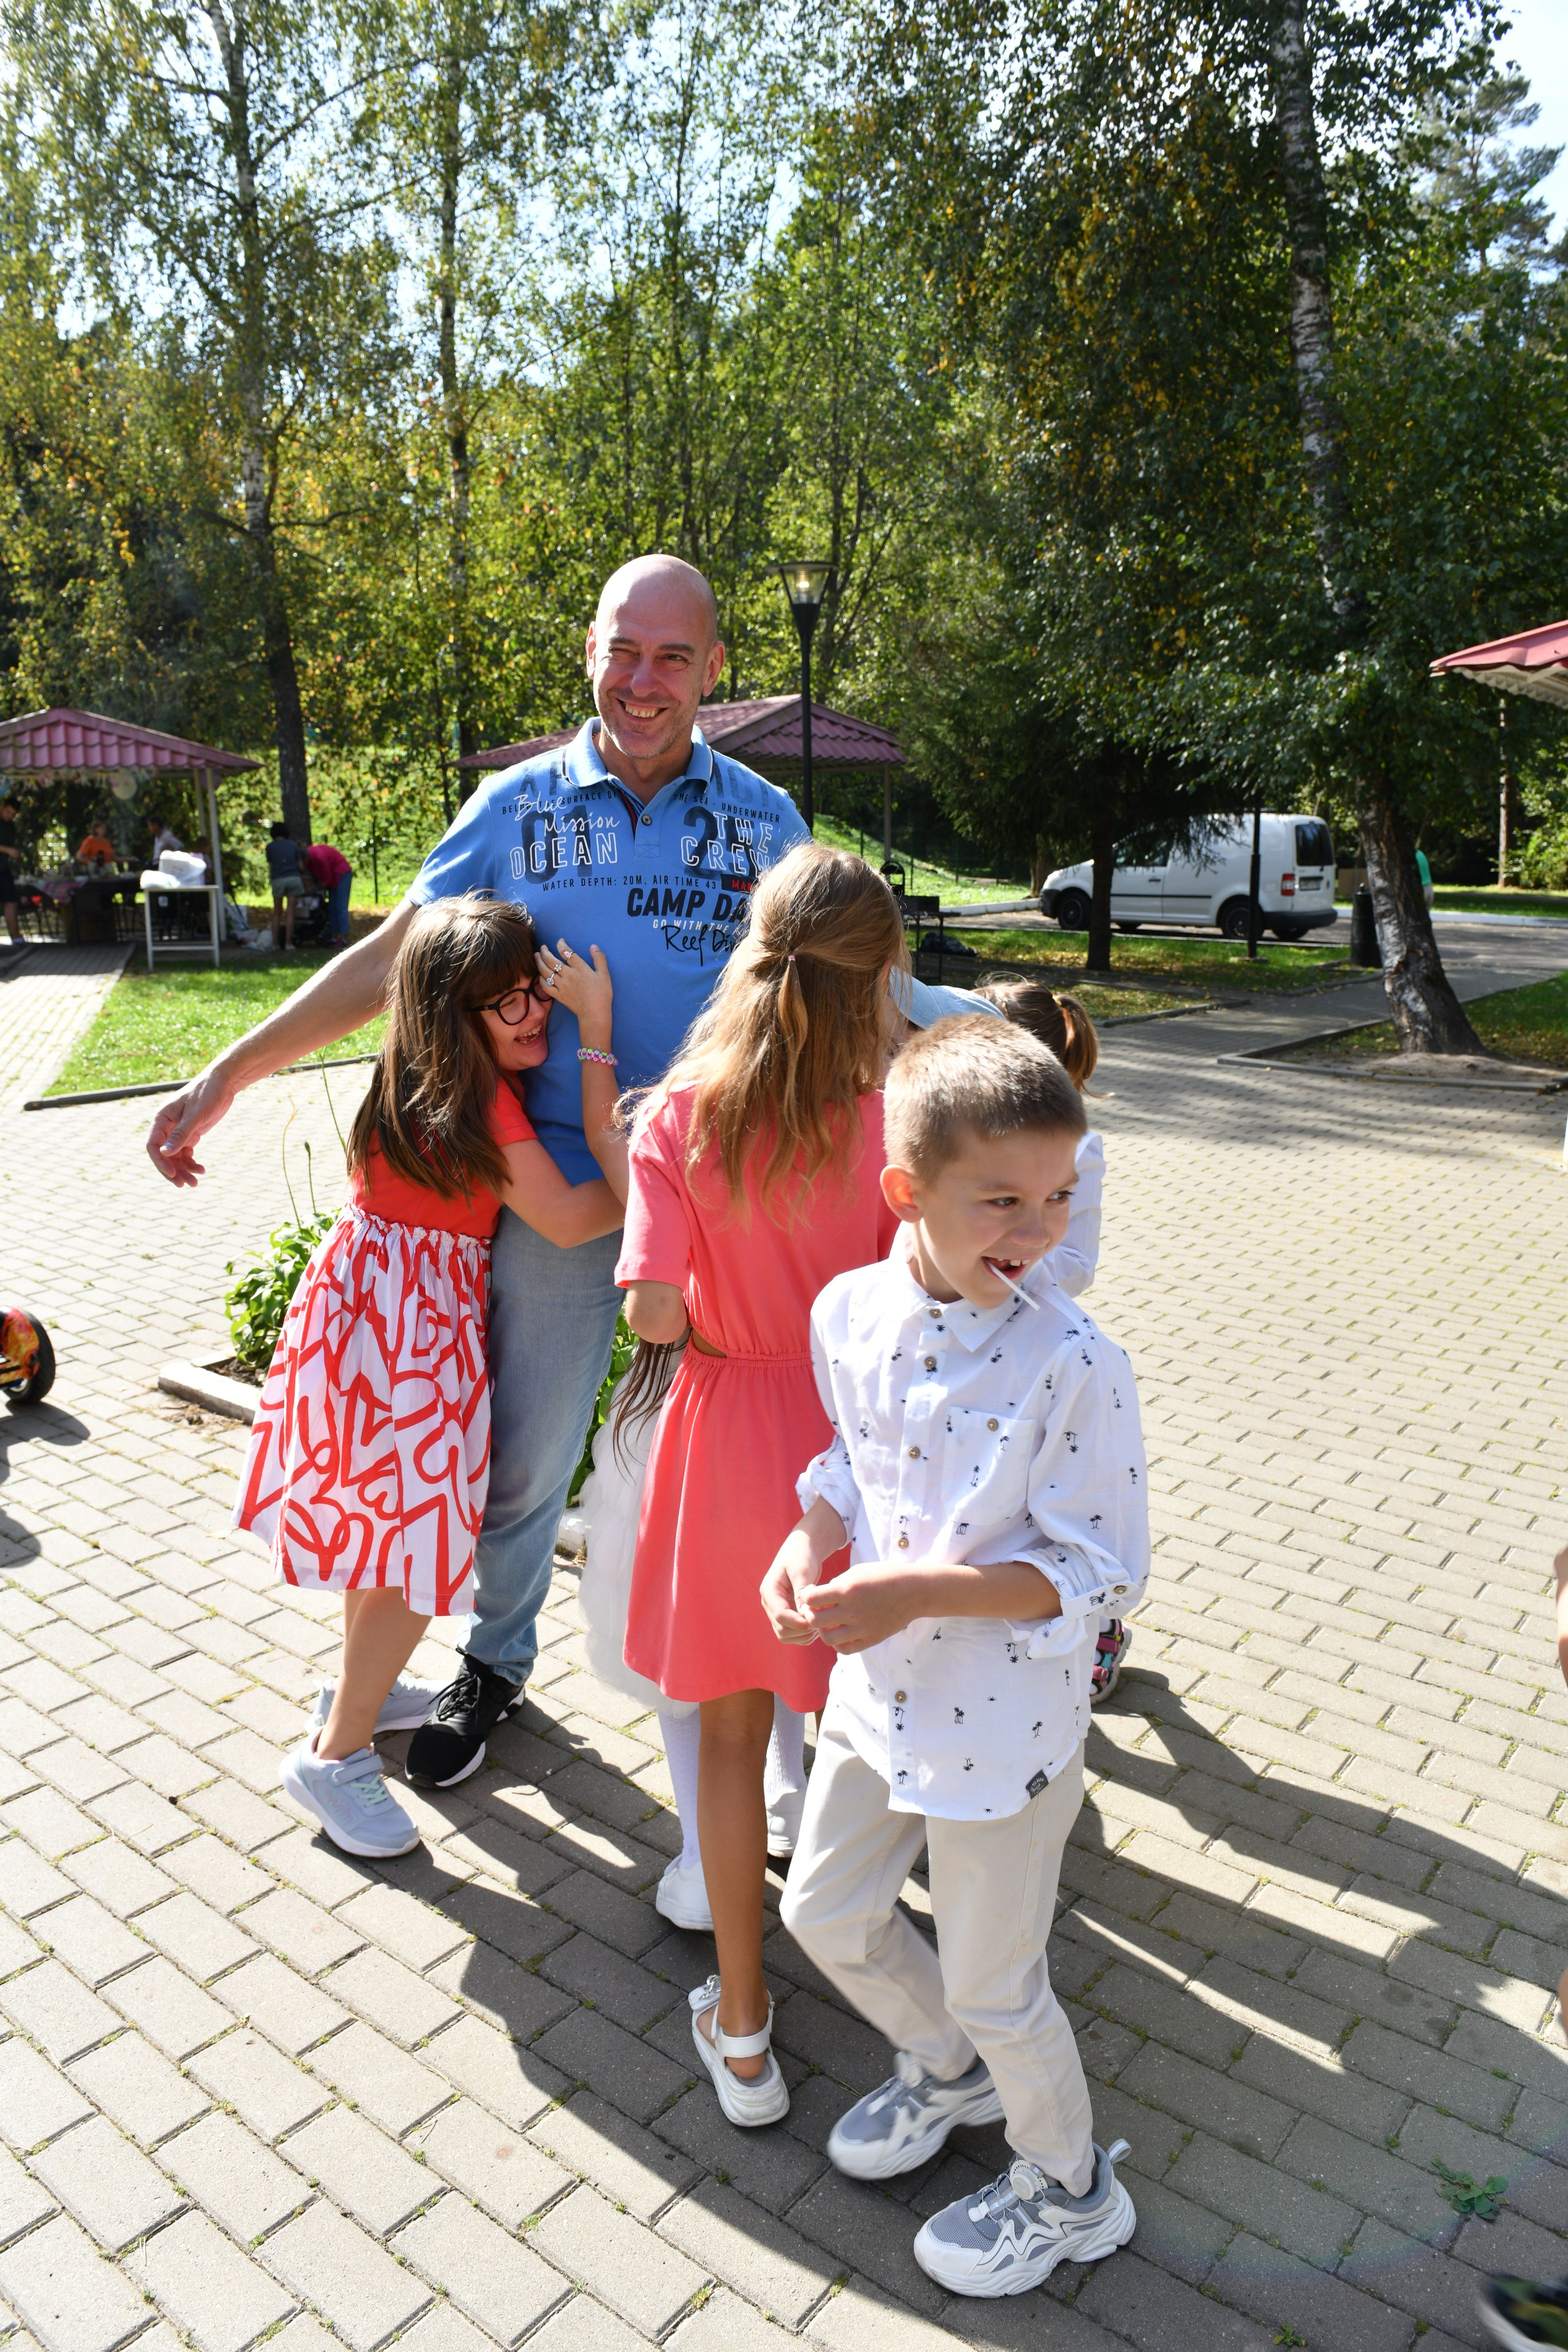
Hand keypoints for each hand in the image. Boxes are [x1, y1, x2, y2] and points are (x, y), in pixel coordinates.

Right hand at [145, 1066, 235, 1188]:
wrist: (223, 1083)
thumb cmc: (207, 1094)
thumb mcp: (195, 1115)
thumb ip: (180, 1134)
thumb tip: (164, 1153)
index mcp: (161, 1119)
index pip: (153, 1146)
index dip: (160, 1162)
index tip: (172, 1175)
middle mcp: (166, 1127)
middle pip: (163, 1155)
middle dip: (172, 1171)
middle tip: (183, 1185)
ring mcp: (178, 1131)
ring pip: (175, 1157)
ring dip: (183, 1170)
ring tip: (195, 1182)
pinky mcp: (190, 1134)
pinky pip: (186, 1153)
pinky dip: (191, 1163)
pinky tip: (201, 1170)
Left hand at [537, 939, 612, 1043]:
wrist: (595, 1013)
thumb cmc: (602, 994)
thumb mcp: (605, 974)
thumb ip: (599, 959)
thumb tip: (593, 946)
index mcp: (580, 968)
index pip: (566, 952)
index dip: (561, 944)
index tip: (560, 941)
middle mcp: (568, 975)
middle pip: (552, 960)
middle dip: (545, 951)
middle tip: (542, 947)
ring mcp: (561, 985)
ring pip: (546, 972)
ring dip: (539, 962)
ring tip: (536, 956)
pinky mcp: (558, 995)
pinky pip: (545, 986)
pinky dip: (540, 980)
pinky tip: (539, 975)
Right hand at [761, 1527, 824, 1644]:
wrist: (802, 1549)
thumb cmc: (802, 1555)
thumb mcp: (802, 1570)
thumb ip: (801, 1591)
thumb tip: (804, 1613)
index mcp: (769, 1591)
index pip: (780, 1616)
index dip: (798, 1622)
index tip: (816, 1621)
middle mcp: (769, 1603)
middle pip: (782, 1630)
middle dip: (802, 1630)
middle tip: (820, 1622)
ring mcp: (776, 1610)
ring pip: (785, 1635)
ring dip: (803, 1635)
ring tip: (819, 1624)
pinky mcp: (786, 1614)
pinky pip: (791, 1634)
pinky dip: (804, 1635)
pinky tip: (816, 1624)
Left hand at [803, 1560, 922, 1653]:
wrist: (914, 1591)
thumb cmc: (885, 1576)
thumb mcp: (857, 1571)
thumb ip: (837, 1584)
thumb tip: (820, 1597)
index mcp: (847, 1589)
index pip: (810, 1598)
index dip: (806, 1597)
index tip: (811, 1595)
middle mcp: (852, 1610)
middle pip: (815, 1620)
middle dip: (810, 1615)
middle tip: (815, 1611)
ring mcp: (862, 1628)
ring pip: (827, 1638)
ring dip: (823, 1631)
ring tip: (828, 1624)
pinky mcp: (871, 1639)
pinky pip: (844, 1649)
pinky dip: (837, 1644)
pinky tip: (840, 1634)